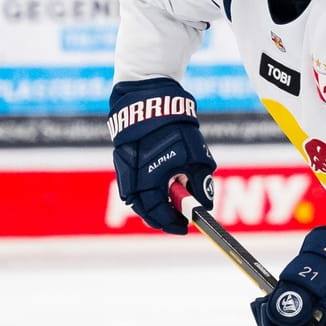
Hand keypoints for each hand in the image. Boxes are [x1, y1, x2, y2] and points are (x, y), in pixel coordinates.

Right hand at [109, 78, 215, 233]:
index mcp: (150, 179)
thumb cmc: (175, 127)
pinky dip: (143, 191)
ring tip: (169, 203)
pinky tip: (156, 187)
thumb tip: (203, 206)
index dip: (172, 223)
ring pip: (134, 198)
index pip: (159, 212)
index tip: (185, 227)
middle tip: (176, 219)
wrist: (148, 98)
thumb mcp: (196, 157)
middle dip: (161, 217)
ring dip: (151, 204)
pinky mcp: (121, 158)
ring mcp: (124, 167)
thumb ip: (200, 183)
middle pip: (144, 209)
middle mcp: (133, 177)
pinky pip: (129, 183)